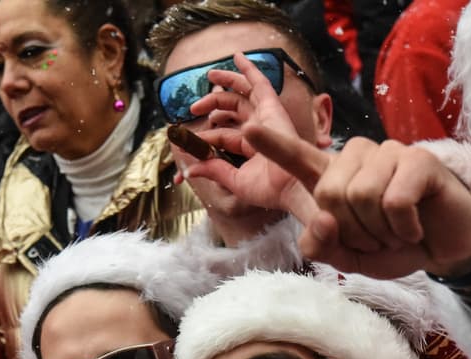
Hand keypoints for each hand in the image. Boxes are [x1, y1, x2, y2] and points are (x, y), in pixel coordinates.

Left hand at [182, 52, 324, 218]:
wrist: (287, 187)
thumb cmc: (267, 189)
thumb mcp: (233, 180)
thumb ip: (213, 171)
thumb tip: (189, 170)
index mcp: (251, 147)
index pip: (222, 135)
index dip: (202, 138)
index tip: (183, 142)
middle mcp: (259, 128)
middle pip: (233, 109)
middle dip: (212, 104)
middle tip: (193, 107)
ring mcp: (266, 117)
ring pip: (243, 93)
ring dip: (227, 81)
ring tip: (210, 75)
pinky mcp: (272, 107)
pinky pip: (260, 83)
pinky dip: (249, 69)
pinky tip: (237, 57)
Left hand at [240, 122, 470, 278]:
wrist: (447, 250)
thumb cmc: (396, 246)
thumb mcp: (349, 258)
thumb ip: (322, 246)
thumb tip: (320, 221)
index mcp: (335, 178)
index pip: (299, 159)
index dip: (274, 145)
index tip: (249, 128)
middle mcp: (358, 158)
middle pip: (329, 192)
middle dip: (352, 230)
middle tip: (377, 238)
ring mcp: (389, 153)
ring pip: (361, 195)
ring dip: (378, 229)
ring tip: (395, 231)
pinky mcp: (418, 160)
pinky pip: (393, 199)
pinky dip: (402, 226)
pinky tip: (414, 227)